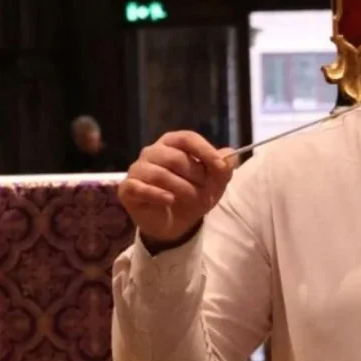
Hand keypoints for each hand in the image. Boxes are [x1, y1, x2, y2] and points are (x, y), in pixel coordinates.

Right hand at [119, 131, 234, 243]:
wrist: (175, 223)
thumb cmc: (192, 194)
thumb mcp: (214, 183)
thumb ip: (223, 168)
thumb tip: (232, 155)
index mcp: (172, 143)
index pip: (187, 138)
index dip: (205, 151)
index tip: (220, 167)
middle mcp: (152, 152)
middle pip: (175, 157)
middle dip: (196, 176)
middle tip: (208, 192)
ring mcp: (137, 169)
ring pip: (160, 174)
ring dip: (183, 189)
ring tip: (196, 200)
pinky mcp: (128, 189)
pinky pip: (140, 188)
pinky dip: (158, 194)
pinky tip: (171, 200)